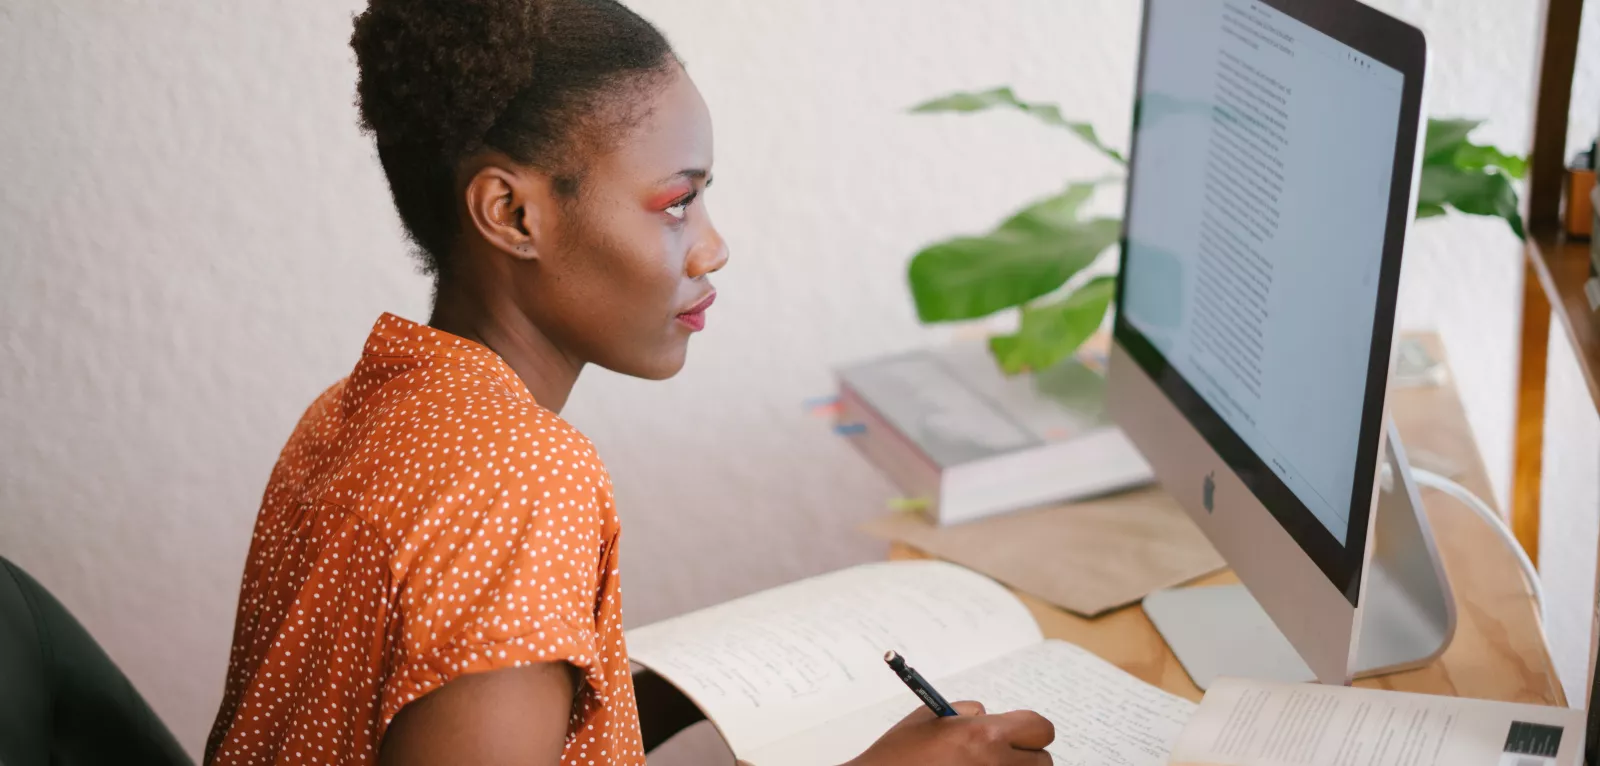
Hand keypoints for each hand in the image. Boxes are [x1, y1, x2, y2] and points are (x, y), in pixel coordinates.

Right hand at [845, 701, 1054, 765]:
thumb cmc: (899, 755)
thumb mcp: (930, 718)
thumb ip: (965, 712)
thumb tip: (987, 715)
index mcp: (985, 735)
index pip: (1040, 728)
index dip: (1031, 730)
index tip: (1020, 734)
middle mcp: (995, 764)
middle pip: (1043, 762)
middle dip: (1026, 757)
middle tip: (1003, 756)